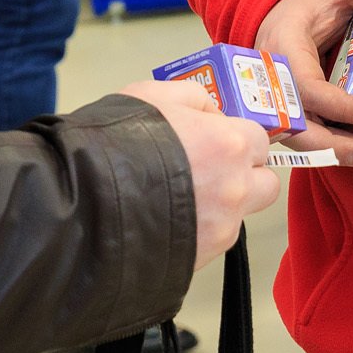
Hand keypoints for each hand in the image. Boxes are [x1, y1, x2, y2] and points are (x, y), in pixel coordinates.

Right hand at [119, 79, 280, 269]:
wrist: (86, 204)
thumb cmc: (116, 145)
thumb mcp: (153, 95)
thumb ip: (194, 98)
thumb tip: (213, 113)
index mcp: (229, 143)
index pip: (261, 139)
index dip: (239, 137)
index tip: (220, 138)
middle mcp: (235, 188)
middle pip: (266, 184)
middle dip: (246, 175)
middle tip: (213, 169)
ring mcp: (221, 227)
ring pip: (239, 215)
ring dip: (222, 205)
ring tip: (179, 197)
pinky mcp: (202, 257)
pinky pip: (213, 240)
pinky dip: (198, 229)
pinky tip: (167, 217)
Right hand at [255, 0, 352, 168]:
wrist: (274, 16)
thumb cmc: (305, 6)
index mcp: (284, 49)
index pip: (307, 87)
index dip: (341, 106)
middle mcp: (275, 82)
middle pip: (298, 127)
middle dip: (337, 147)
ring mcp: (279, 101)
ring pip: (302, 139)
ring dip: (338, 153)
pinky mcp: (290, 112)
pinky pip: (308, 136)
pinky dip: (333, 147)